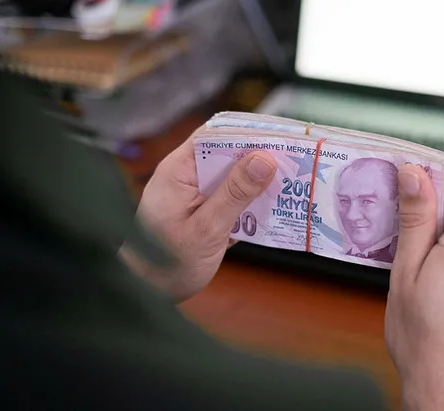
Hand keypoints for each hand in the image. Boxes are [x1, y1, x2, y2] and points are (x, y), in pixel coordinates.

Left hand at [120, 131, 276, 301]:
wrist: (147, 292)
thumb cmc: (166, 263)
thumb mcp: (207, 228)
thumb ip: (235, 193)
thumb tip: (265, 159)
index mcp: (180, 170)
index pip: (216, 135)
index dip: (248, 132)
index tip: (281, 137)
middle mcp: (187, 175)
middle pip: (228, 153)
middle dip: (260, 157)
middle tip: (296, 161)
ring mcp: (195, 193)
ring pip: (233, 176)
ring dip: (259, 181)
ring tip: (292, 183)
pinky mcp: (204, 210)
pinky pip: (231, 197)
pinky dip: (250, 201)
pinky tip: (274, 207)